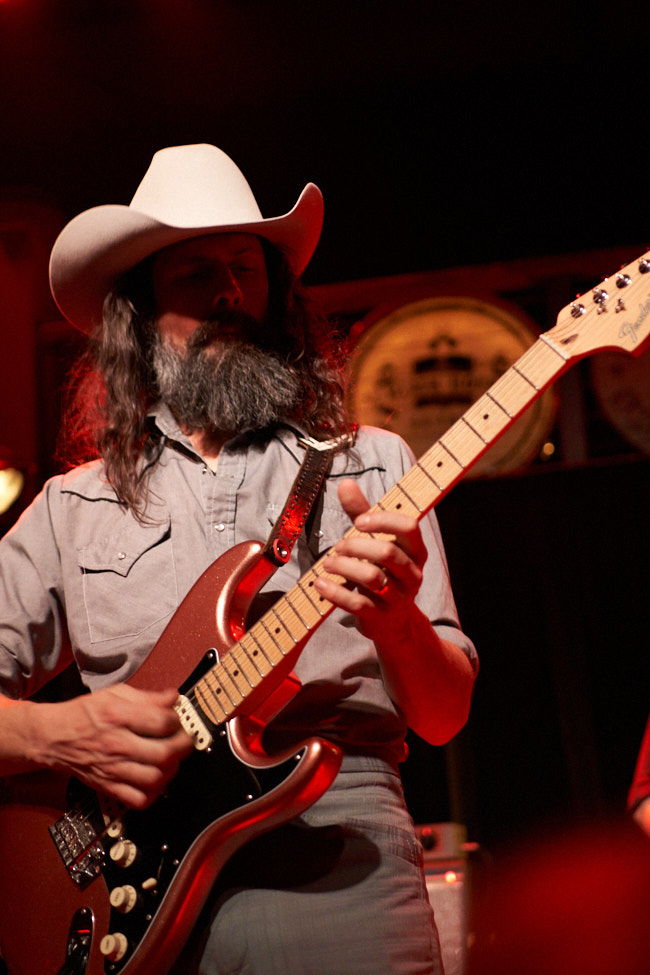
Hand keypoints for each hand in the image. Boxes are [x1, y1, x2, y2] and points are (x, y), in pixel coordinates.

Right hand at [35, 684, 193, 808]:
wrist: (54, 737)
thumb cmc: (84, 714)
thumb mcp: (115, 693)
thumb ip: (147, 696)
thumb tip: (173, 697)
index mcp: (119, 717)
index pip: (162, 721)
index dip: (177, 720)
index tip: (177, 719)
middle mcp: (117, 744)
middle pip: (163, 753)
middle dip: (183, 746)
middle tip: (184, 740)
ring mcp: (113, 768)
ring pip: (154, 778)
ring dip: (171, 770)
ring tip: (171, 760)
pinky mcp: (108, 786)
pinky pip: (138, 799)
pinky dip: (153, 793)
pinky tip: (156, 780)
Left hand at [314, 478, 426, 642]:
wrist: (393, 622)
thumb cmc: (382, 571)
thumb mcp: (375, 540)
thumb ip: (362, 513)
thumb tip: (345, 484)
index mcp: (415, 550)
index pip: (409, 528)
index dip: (383, 521)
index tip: (358, 522)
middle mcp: (412, 573)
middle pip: (387, 553)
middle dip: (356, 546)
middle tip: (338, 546)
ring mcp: (398, 597)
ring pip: (373, 579)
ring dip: (344, 567)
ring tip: (328, 563)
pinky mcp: (380, 617)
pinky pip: (358, 604)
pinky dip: (335, 592)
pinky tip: (319, 583)